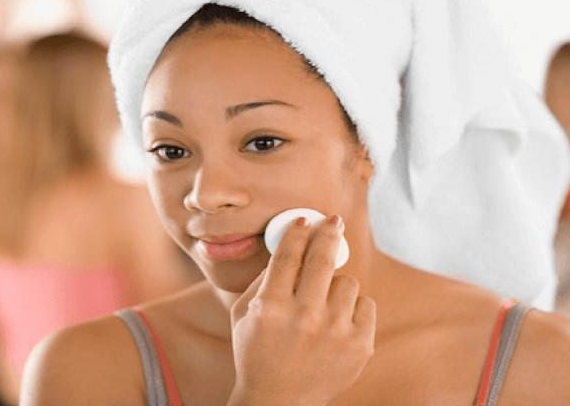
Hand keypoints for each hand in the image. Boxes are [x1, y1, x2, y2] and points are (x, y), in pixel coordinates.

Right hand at [228, 216, 375, 405]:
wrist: (279, 400)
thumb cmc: (256, 352)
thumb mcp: (243, 315)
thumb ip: (261, 279)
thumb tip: (287, 244)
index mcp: (270, 308)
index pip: (287, 256)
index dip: (297, 232)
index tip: (305, 220)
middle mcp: (304, 317)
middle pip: (323, 259)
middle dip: (328, 233)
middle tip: (333, 221)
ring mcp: (334, 332)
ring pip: (346, 282)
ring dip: (335, 285)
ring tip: (322, 304)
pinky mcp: (358, 345)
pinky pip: (364, 304)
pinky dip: (352, 307)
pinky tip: (336, 321)